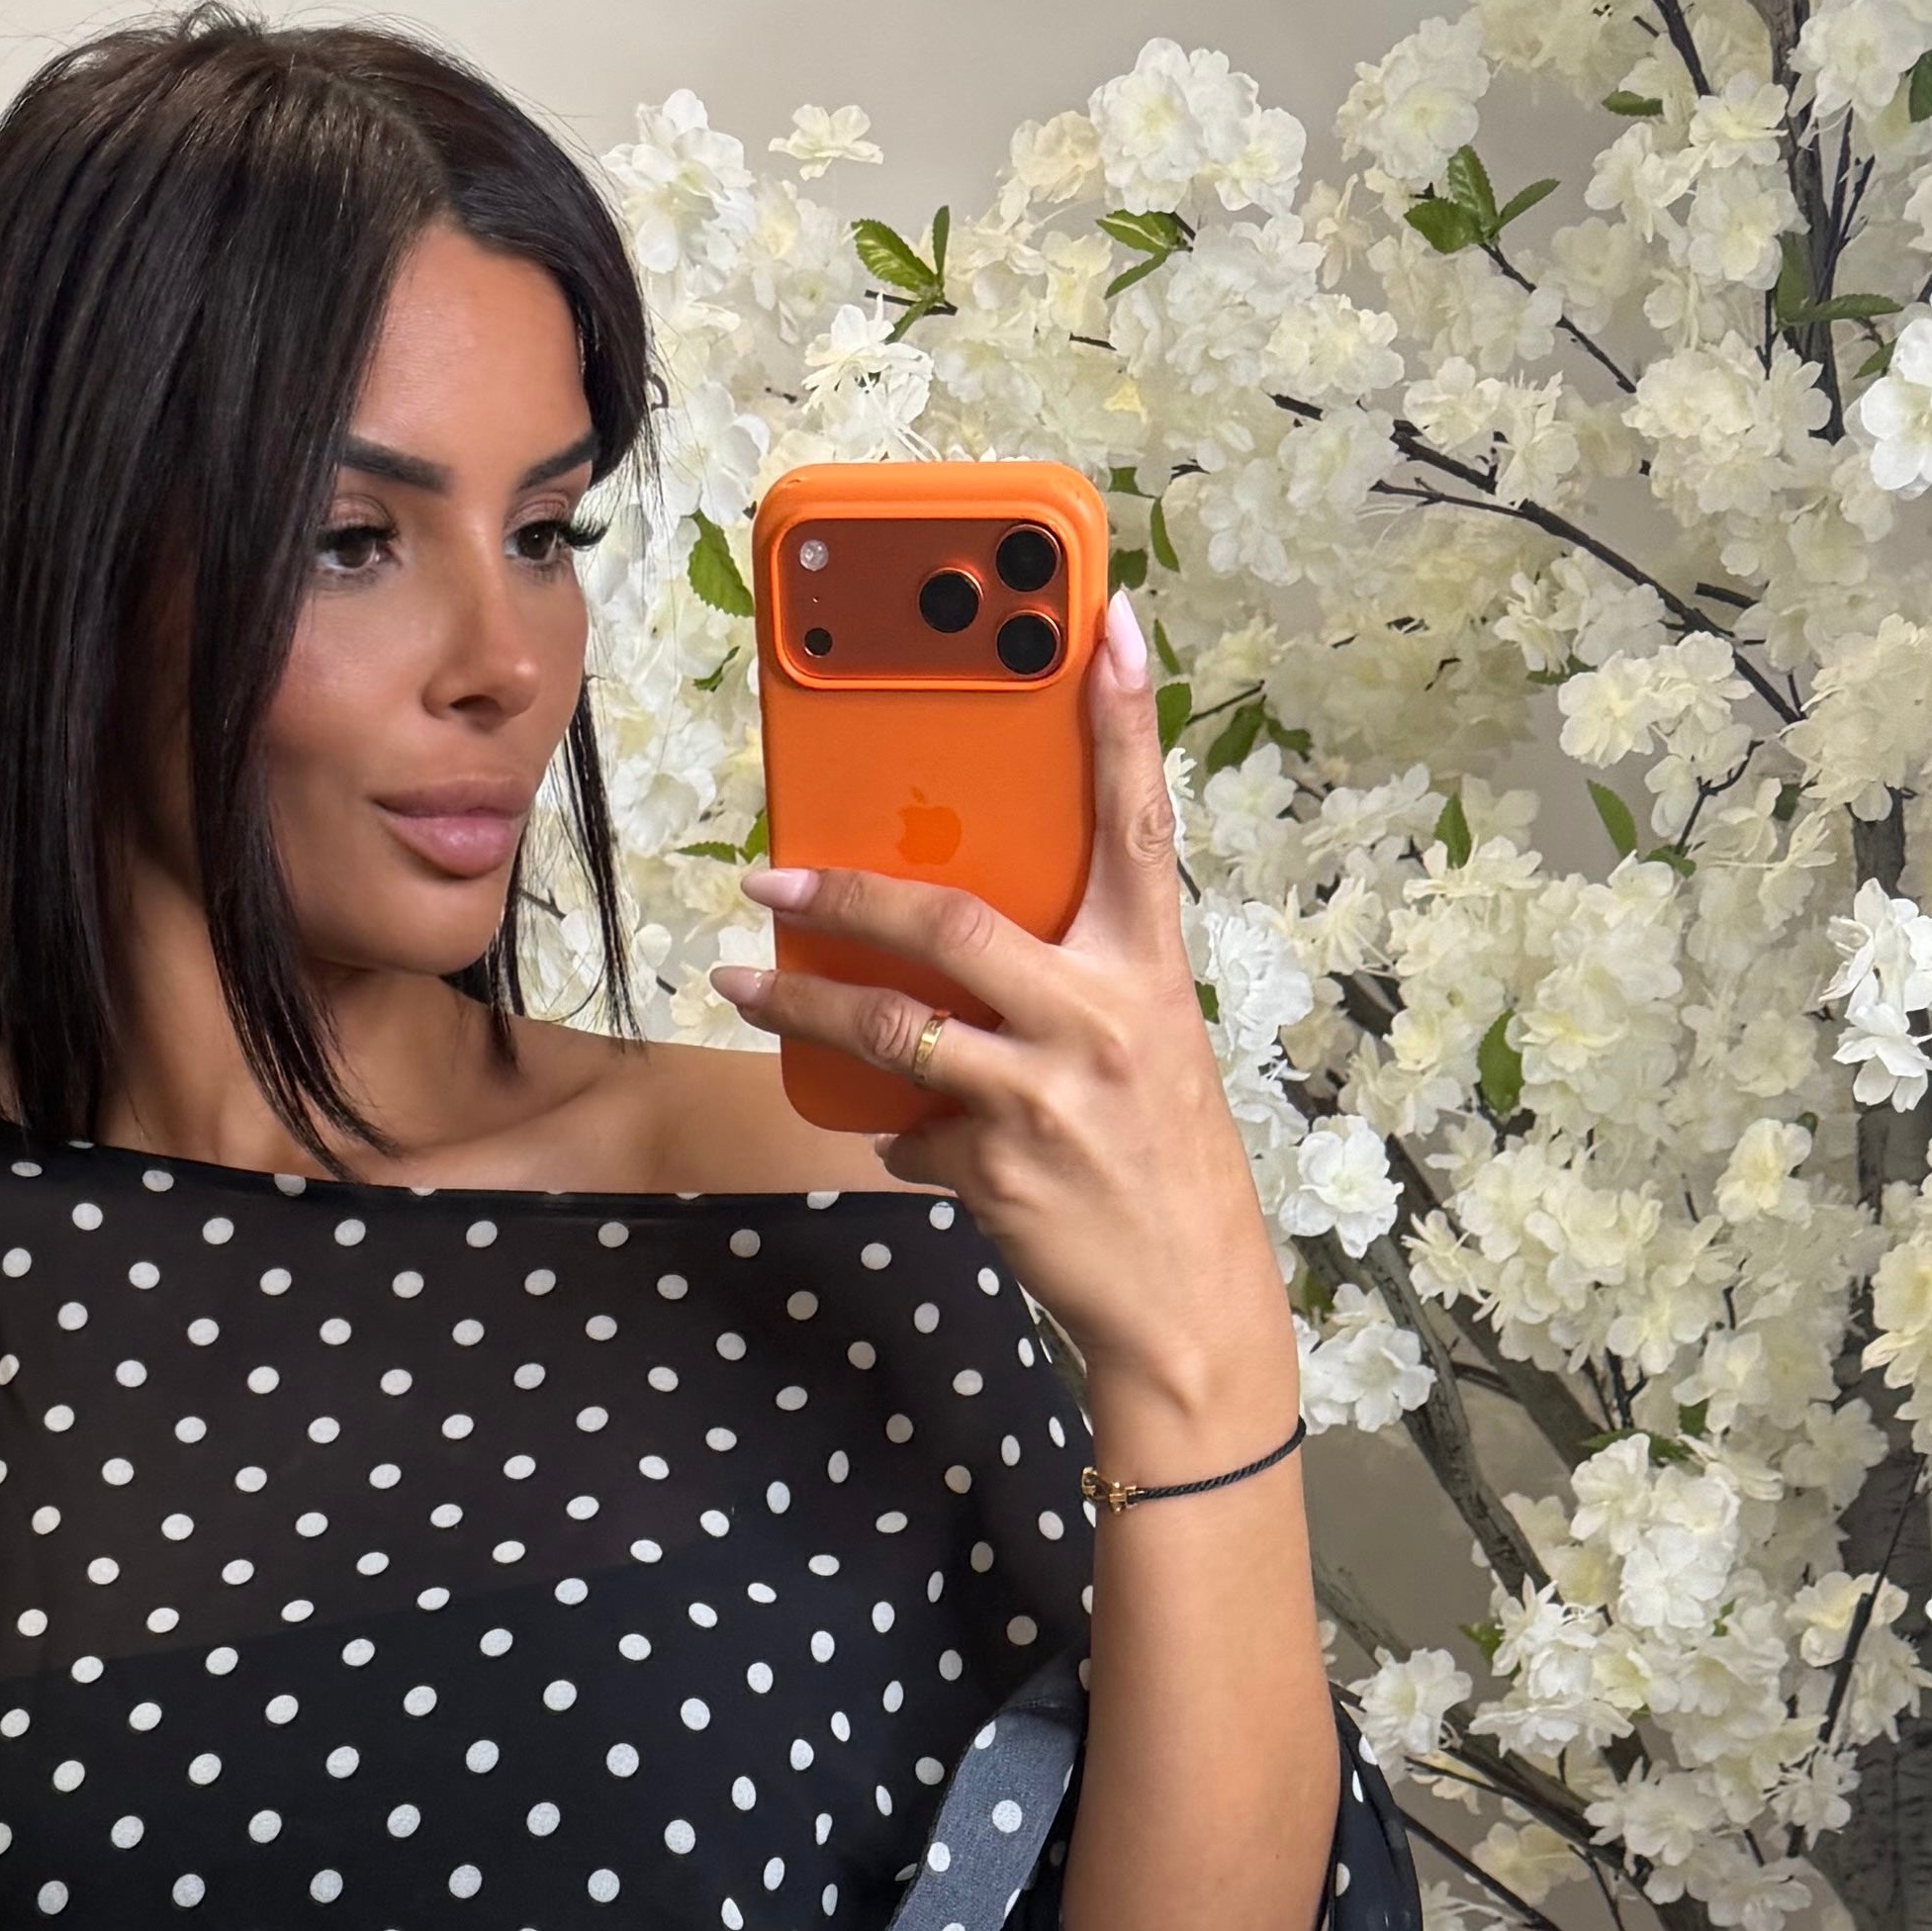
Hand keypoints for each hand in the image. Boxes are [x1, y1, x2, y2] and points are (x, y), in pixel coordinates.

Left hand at [709, 591, 1297, 1447]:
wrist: (1185, 1306)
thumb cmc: (1159, 1167)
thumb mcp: (1144, 1052)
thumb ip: (1071, 987)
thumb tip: (965, 951)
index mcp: (1149, 972)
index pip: (1136, 823)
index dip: (1121, 721)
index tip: (1103, 624)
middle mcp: (1101, 1019)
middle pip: (952, 922)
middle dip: (845, 893)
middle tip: (768, 876)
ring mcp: (1046, 1095)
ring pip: (893, 1027)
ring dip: (803, 1005)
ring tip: (746, 985)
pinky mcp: (1000, 1168)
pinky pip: (911, 1131)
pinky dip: (898, 1134)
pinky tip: (901, 1141)